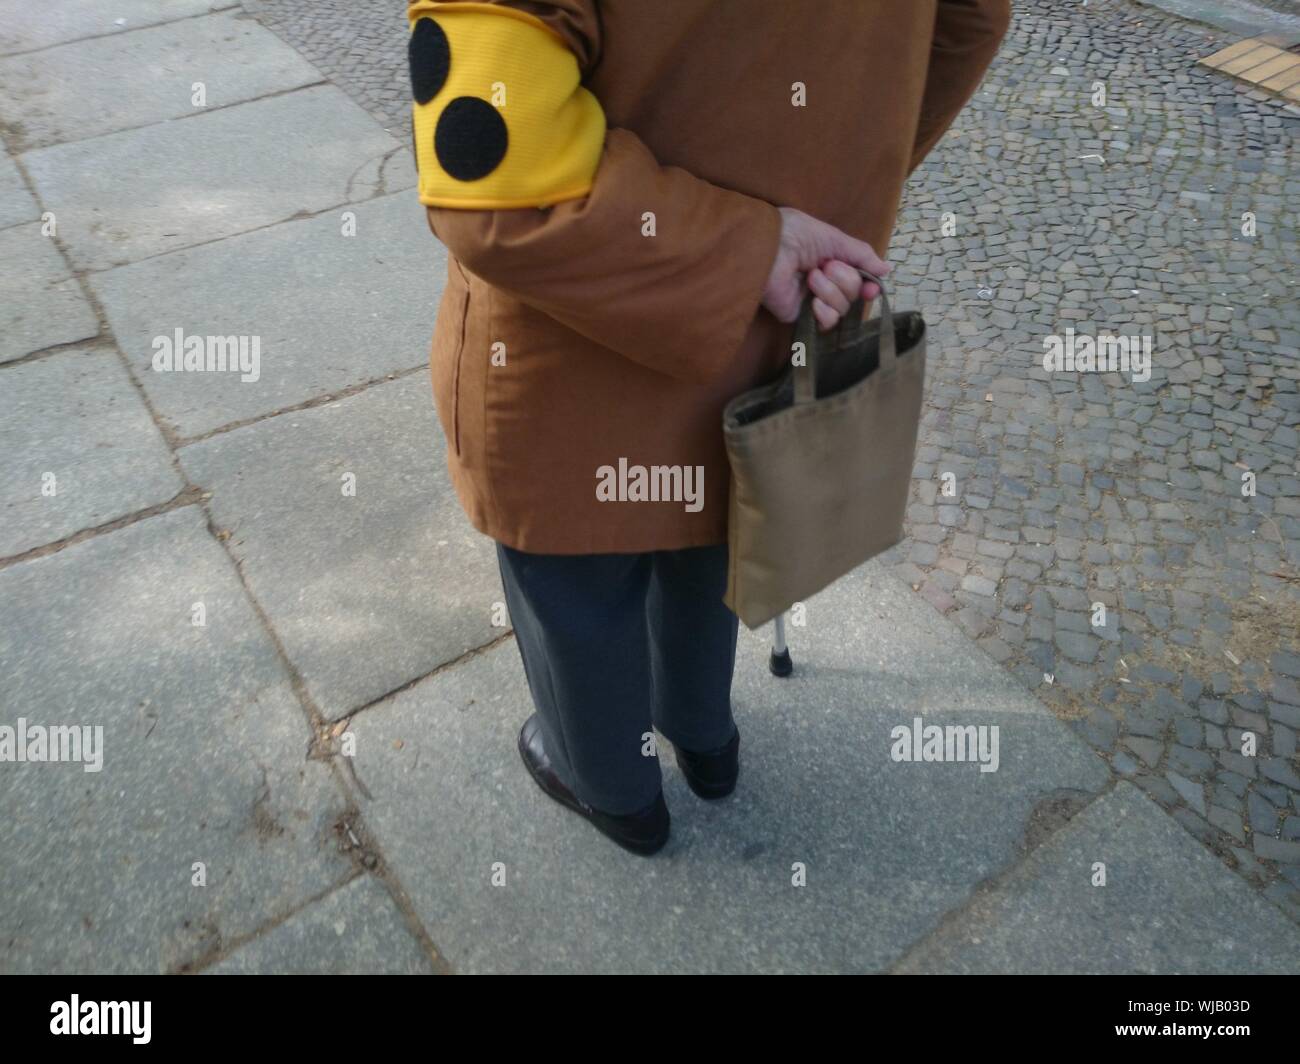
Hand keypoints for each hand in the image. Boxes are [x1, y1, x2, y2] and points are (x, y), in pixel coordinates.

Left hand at [761, 207, 890, 330]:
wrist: (770, 246)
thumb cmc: (796, 234)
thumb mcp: (835, 239)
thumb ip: (861, 254)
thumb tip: (886, 269)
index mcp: (832, 263)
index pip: (860, 282)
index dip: (869, 286)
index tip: (873, 286)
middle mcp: (824, 283)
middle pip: (854, 294)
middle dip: (845, 280)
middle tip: (825, 266)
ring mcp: (811, 300)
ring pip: (842, 308)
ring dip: (831, 291)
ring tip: (811, 276)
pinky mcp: (799, 316)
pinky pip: (826, 323)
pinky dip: (825, 311)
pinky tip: (813, 301)